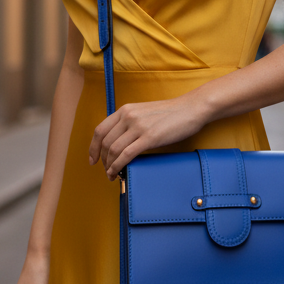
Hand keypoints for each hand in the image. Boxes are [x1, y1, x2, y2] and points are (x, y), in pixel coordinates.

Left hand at [89, 94, 208, 178]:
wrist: (190, 108)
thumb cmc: (171, 113)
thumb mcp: (144, 112)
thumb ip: (130, 123)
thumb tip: (120, 142)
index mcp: (125, 110)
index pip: (100, 130)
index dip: (93, 147)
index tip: (92, 159)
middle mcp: (128, 116)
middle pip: (105, 143)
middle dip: (102, 160)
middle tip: (106, 171)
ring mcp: (138, 127)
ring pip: (114, 150)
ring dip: (109, 166)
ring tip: (112, 175)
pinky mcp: (149, 137)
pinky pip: (126, 155)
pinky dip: (118, 166)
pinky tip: (117, 173)